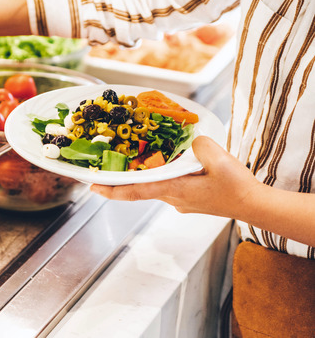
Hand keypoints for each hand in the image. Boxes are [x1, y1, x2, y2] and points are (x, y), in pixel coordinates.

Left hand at [90, 136, 260, 217]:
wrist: (256, 204)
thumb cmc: (237, 186)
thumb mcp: (218, 158)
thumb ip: (199, 145)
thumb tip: (190, 141)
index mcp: (174, 190)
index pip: (135, 191)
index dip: (112, 189)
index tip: (92, 187)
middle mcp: (173, 198)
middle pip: (141, 187)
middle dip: (123, 177)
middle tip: (105, 165)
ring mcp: (181, 201)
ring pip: (156, 185)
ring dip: (145, 175)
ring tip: (135, 158)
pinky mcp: (190, 199)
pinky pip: (169, 185)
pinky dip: (163, 175)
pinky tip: (169, 162)